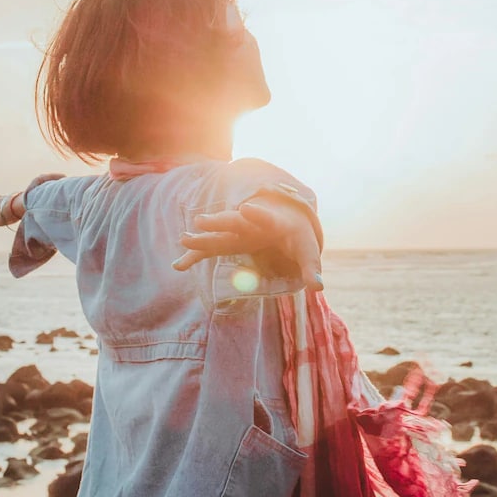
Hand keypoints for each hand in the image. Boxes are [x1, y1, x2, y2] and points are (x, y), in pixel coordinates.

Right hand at [173, 200, 323, 290]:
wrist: (286, 219)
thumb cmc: (298, 236)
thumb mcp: (307, 250)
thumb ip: (311, 268)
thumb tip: (317, 288)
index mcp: (273, 223)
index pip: (265, 217)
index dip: (257, 214)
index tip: (247, 209)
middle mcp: (251, 224)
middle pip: (233, 222)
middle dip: (218, 221)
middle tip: (200, 220)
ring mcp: (238, 232)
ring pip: (218, 233)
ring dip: (201, 237)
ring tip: (183, 238)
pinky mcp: (230, 242)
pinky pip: (210, 249)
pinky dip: (196, 256)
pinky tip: (179, 265)